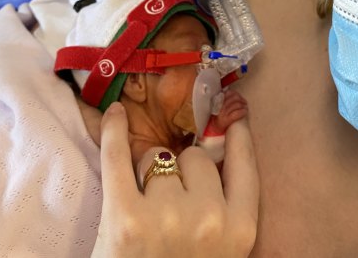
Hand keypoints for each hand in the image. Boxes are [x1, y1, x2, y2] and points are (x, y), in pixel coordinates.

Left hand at [91, 102, 258, 257]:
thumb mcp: (222, 249)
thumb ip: (227, 206)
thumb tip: (218, 144)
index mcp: (240, 230)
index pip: (245, 165)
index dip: (238, 134)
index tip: (233, 113)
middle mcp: (210, 219)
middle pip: (197, 158)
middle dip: (183, 169)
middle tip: (169, 199)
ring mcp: (168, 217)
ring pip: (160, 157)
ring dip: (150, 171)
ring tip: (143, 206)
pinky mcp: (125, 218)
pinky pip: (118, 156)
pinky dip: (112, 131)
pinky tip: (113, 115)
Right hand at [205, 89, 247, 135]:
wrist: (215, 128)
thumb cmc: (220, 116)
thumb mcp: (220, 105)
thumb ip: (225, 99)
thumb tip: (235, 93)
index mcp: (218, 100)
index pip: (228, 93)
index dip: (236, 94)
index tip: (239, 96)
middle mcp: (219, 106)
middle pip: (234, 98)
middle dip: (241, 99)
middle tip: (245, 103)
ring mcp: (222, 113)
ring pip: (236, 105)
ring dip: (243, 106)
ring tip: (245, 107)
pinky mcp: (226, 120)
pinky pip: (236, 113)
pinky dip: (242, 112)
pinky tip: (245, 112)